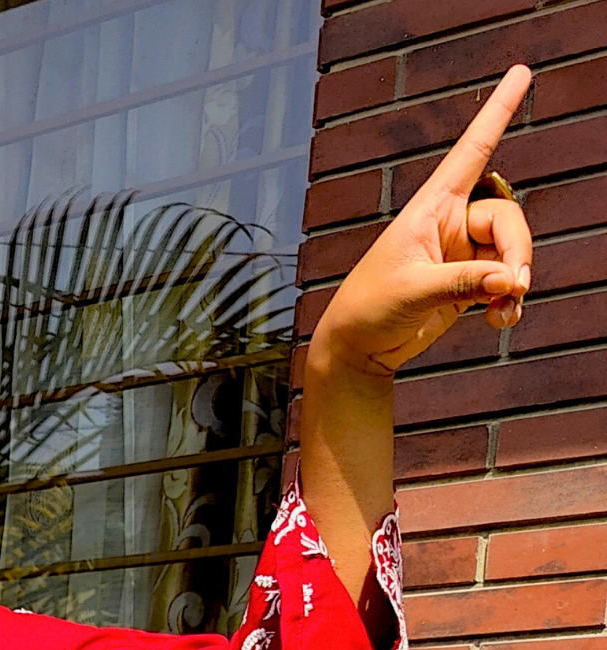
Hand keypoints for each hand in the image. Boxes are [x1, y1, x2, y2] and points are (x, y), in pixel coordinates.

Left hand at [312, 65, 534, 379]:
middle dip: (517, 251)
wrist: (356, 349)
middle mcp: (451, 222)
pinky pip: (503, 281)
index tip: (520, 73)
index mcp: (431, 206)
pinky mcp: (467, 283)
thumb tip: (510, 280)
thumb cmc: (368, 309)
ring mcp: (461, 252)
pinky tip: (500, 319)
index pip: (472, 150)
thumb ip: (463, 283)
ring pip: (510, 252)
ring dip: (514, 281)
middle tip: (513, 286)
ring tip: (503, 309)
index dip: (497, 112)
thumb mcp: (413, 290)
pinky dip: (508, 300)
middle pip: (506, 218)